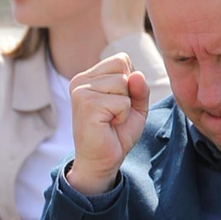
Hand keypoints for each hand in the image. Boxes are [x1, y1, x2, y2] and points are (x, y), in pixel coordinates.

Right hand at [62, 52, 150, 194]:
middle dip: (129, 94)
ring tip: (111, 119)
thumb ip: (139, 88)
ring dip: (126, 106)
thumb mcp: (135, 107)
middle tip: (115, 113)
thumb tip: (137, 75)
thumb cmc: (116, 132)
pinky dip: (123, 115)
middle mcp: (81, 80)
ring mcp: (81, 90)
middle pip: (124, 69)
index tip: (118, 102)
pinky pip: (122, 101)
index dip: (131, 82)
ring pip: (124, 83)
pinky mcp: (86, 104)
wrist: (101, 159)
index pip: (122, 60)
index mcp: (89, 76)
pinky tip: (108, 124)